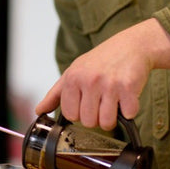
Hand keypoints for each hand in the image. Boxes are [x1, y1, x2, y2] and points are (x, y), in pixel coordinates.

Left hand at [36, 18, 169, 129]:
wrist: (131, 45)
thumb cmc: (101, 60)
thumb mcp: (73, 72)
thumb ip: (55, 94)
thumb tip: (39, 111)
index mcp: (73, 78)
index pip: (70, 114)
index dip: (79, 114)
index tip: (86, 104)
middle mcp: (89, 80)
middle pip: (88, 122)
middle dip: (96, 118)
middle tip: (102, 104)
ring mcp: (109, 84)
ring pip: (107, 123)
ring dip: (112, 118)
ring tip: (113, 104)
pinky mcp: (128, 87)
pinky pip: (127, 115)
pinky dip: (129, 111)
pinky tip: (126, 99)